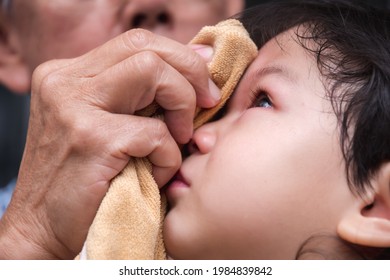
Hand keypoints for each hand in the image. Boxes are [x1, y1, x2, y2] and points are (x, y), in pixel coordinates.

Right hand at [0, 29, 219, 258]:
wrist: (41, 228)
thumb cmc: (83, 178)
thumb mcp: (102, 123)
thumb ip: (135, 95)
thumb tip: (196, 63)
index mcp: (69, 74)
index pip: (136, 42)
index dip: (179, 58)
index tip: (204, 85)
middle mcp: (66, 81)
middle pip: (146, 47)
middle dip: (190, 73)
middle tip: (207, 103)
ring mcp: (74, 106)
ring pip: (152, 71)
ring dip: (182, 106)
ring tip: (179, 139)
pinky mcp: (91, 139)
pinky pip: (155, 132)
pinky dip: (169, 155)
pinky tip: (157, 174)